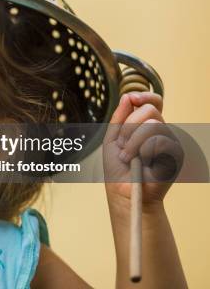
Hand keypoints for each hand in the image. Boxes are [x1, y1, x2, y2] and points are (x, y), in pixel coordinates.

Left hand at [103, 92, 182, 210]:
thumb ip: (119, 117)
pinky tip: (141, 162)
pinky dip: (143, 151)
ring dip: (132, 141)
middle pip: (148, 110)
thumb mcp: (112, 138)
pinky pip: (159, 140)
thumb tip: (127, 96)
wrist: (124, 192)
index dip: (144, 96)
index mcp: (147, 126)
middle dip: (128, 127)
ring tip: (128, 156)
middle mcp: (161, 131)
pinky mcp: (176, 154)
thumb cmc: (118, 168)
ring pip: (152, 124)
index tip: (131, 98)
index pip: (154, 102)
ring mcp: (170, 142)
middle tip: (122, 145)